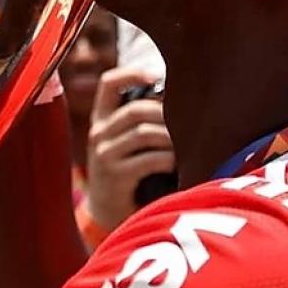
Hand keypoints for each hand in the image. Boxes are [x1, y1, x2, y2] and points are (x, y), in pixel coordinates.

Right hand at [85, 68, 174, 231]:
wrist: (107, 214)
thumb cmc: (128, 172)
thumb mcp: (125, 142)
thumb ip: (141, 120)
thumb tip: (179, 97)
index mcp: (101, 118)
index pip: (108, 82)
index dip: (132, 73)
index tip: (156, 76)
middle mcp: (98, 133)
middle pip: (135, 109)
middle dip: (166, 113)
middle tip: (188, 121)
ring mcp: (104, 154)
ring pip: (144, 133)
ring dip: (171, 138)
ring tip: (186, 146)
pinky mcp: (115, 176)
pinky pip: (149, 159)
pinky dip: (169, 159)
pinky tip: (177, 164)